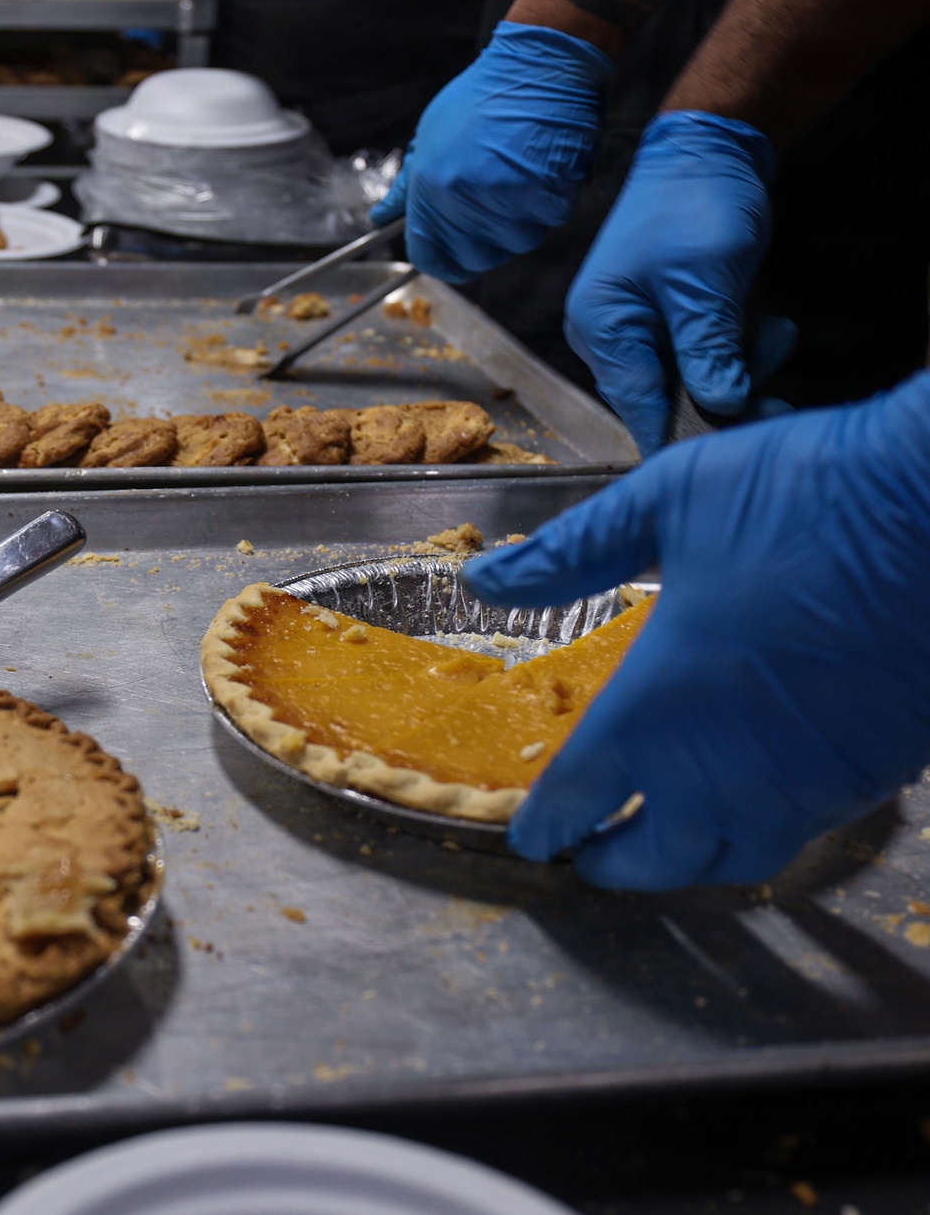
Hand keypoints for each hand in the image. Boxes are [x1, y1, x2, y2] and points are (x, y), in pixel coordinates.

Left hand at [370, 21, 610, 284]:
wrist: (537, 66)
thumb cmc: (482, 97)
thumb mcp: (430, 135)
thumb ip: (407, 186)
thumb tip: (381, 218)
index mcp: (431, 188)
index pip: (430, 257)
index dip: (440, 261)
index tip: (449, 255)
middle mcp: (466, 201)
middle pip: (473, 258)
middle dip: (482, 240)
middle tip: (490, 202)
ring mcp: (509, 202)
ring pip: (513, 244)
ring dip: (517, 221)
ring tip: (517, 177)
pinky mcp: (548, 198)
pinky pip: (545, 223)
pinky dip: (546, 204)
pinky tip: (540, 171)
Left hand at [461, 373, 929, 890]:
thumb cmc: (801, 495)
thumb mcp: (668, 500)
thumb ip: (574, 551)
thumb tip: (486, 579)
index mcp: (660, 707)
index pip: (584, 795)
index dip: (550, 823)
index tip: (532, 837)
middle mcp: (730, 769)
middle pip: (660, 858)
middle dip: (617, 864)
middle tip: (593, 854)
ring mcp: (809, 782)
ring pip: (739, 859)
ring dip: (691, 859)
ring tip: (671, 839)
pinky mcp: (873, 773)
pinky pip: (805, 828)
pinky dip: (763, 827)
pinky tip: (758, 792)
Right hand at [565, 111, 795, 456]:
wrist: (708, 146)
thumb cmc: (696, 204)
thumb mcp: (706, 282)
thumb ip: (708, 351)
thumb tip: (722, 407)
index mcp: (602, 326)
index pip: (641, 408)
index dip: (686, 437)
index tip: (733, 453)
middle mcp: (609, 335)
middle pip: (668, 400)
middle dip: (727, 395)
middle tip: (778, 394)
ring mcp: (636, 328)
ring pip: (692, 381)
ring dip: (741, 366)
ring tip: (776, 332)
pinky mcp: (665, 320)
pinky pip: (701, 357)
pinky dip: (736, 349)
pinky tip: (765, 325)